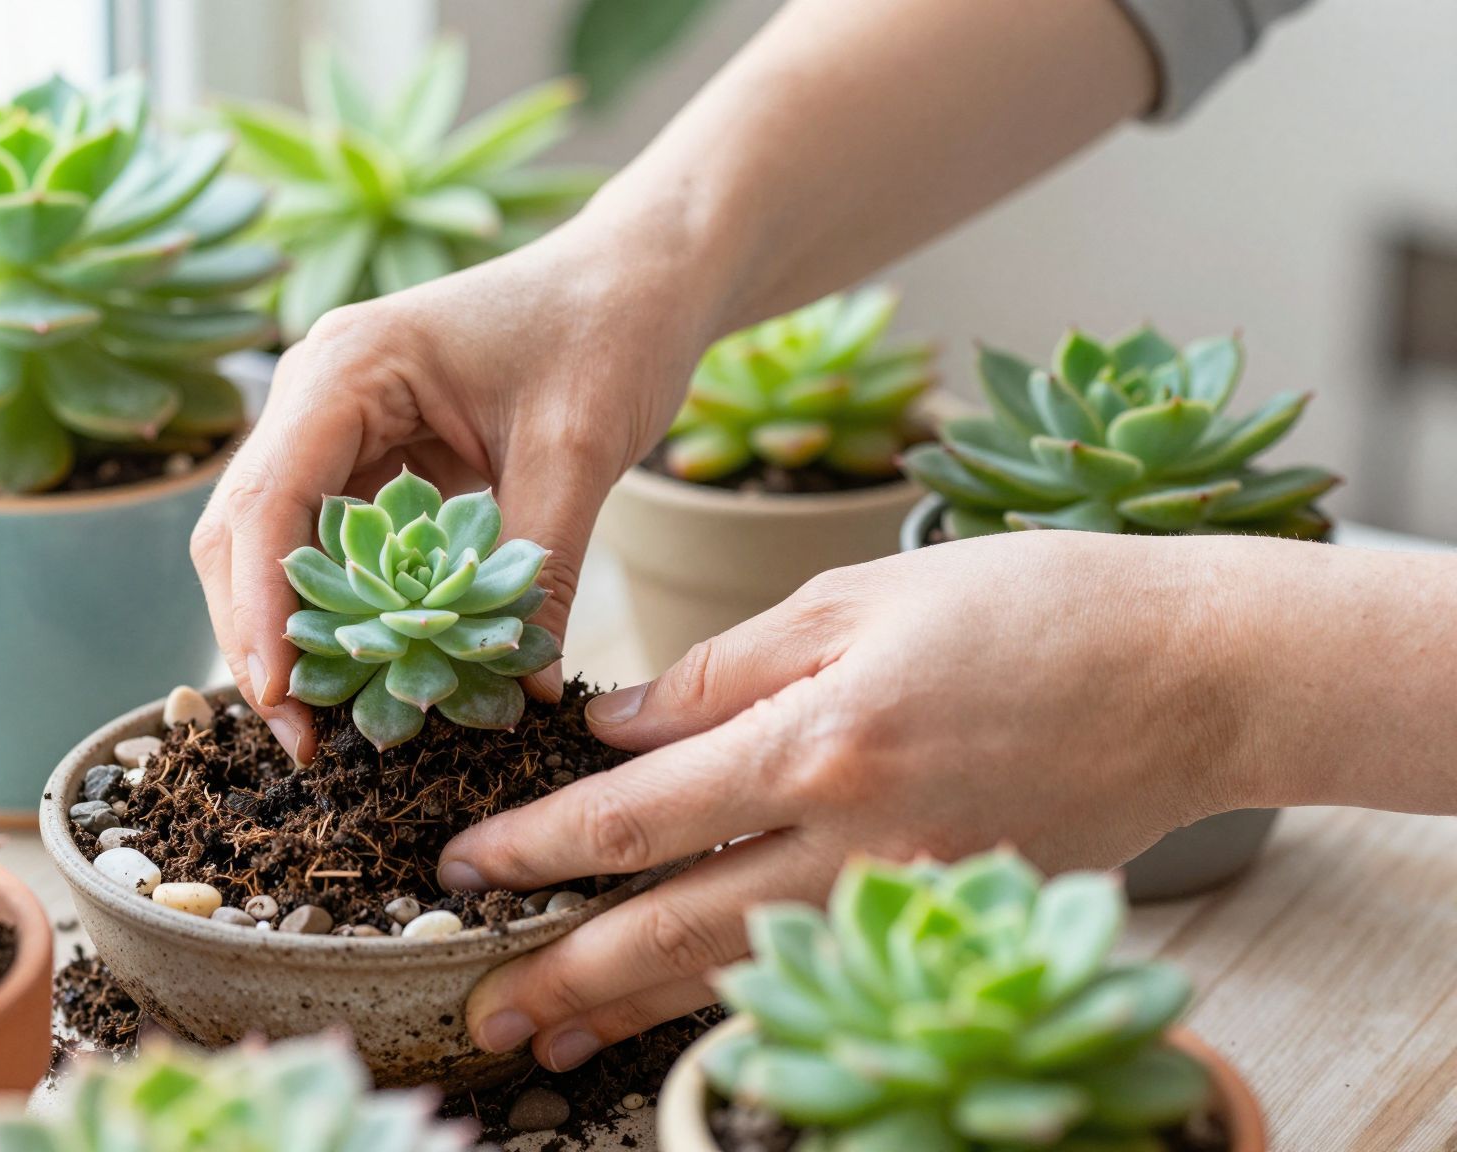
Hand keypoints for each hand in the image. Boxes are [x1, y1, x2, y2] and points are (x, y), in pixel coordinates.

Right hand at [191, 223, 720, 759]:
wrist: (643, 274)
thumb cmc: (610, 329)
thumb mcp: (580, 451)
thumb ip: (542, 569)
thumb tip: (524, 695)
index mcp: (350, 365)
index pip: (270, 498)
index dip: (263, 606)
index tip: (283, 695)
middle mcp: (319, 391)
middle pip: (245, 529)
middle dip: (261, 635)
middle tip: (300, 738)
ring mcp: (337, 425)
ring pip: (276, 546)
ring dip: (294, 631)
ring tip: (325, 724)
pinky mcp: (371, 457)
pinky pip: (333, 545)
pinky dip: (344, 610)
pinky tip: (369, 671)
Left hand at [439, 530, 1303, 1071]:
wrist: (1187, 674)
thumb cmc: (1025, 607)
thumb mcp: (853, 599)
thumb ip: (722, 671)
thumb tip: (614, 728)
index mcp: (817, 741)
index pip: (637, 814)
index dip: (537, 848)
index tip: (462, 867)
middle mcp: (854, 841)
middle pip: (671, 926)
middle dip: (561, 972)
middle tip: (476, 1004)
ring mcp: (906, 899)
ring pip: (738, 971)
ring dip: (631, 1010)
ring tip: (549, 1039)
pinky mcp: (948, 922)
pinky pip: (818, 972)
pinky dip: (737, 1001)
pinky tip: (678, 1014)